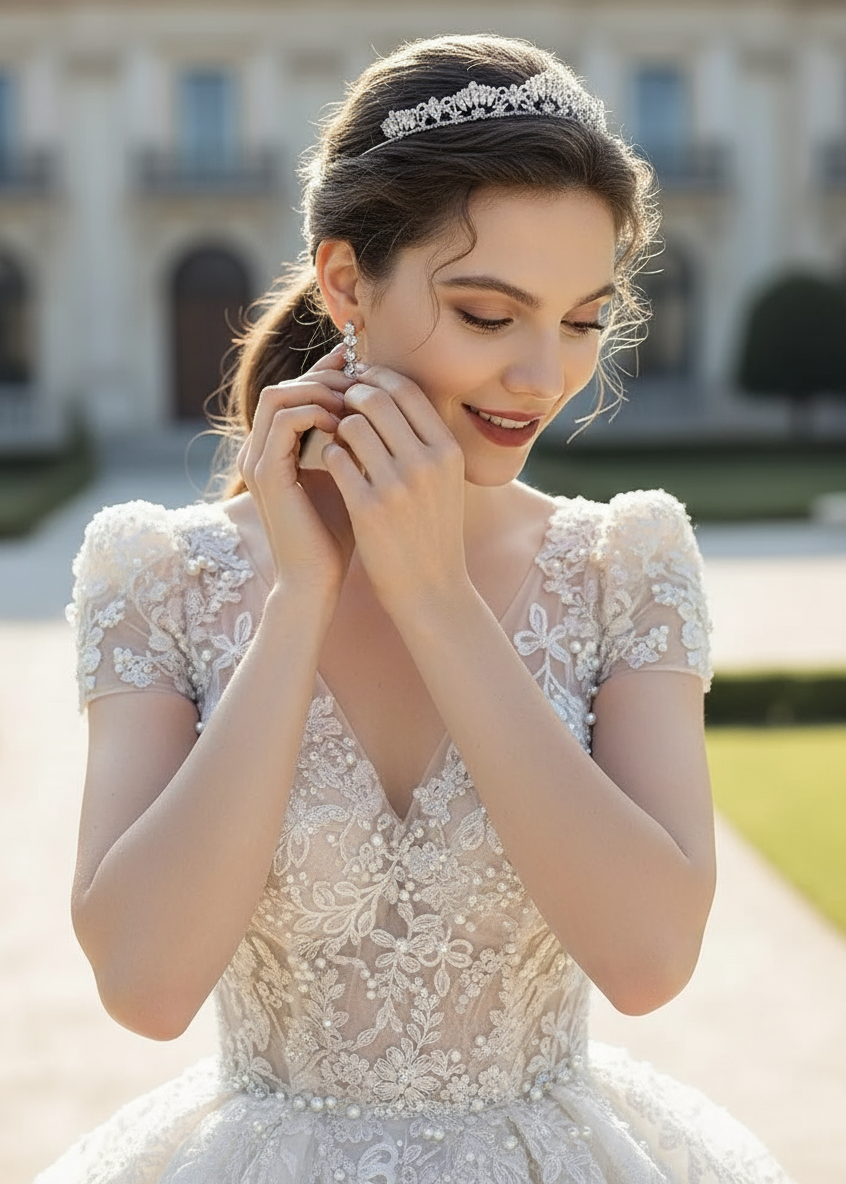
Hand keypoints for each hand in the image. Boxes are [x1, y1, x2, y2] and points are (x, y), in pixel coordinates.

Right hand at [237, 346, 355, 594]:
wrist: (318, 581)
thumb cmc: (339, 537)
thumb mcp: (350, 479)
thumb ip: (354, 445)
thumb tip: (383, 408)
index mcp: (276, 452)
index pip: (295, 394)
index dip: (327, 376)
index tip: (365, 371)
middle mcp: (259, 452)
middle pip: (284, 386)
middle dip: (325, 378)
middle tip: (362, 384)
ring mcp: (257, 461)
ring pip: (279, 395)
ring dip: (320, 391)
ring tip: (355, 404)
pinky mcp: (265, 474)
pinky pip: (284, 420)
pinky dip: (316, 412)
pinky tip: (346, 424)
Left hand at [321, 363, 467, 618]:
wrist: (432, 590)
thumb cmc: (433, 532)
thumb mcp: (445, 481)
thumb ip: (425, 440)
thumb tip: (391, 393)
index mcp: (448, 451)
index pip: (408, 390)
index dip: (378, 378)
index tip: (361, 382)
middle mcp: (426, 462)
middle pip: (377, 399)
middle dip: (351, 395)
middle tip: (339, 403)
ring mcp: (397, 485)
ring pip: (352, 425)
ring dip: (337, 424)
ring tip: (335, 435)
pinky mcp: (368, 508)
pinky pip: (336, 458)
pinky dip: (329, 453)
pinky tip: (331, 463)